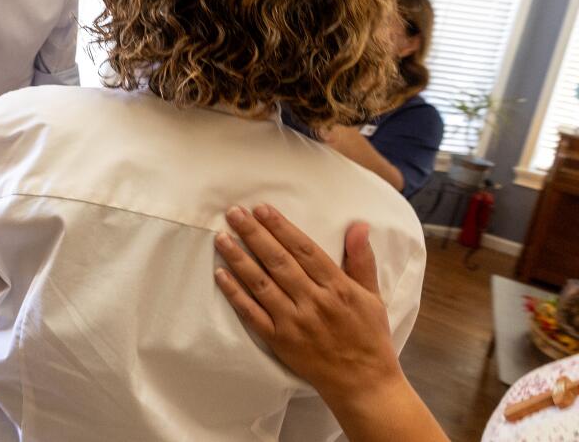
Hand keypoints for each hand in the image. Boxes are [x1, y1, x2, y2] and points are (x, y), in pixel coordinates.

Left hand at [213, 205, 400, 404]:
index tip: (262, 208)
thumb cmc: (369, 337)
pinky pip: (252, 314)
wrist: (364, 384)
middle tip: (234, 213)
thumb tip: (359, 225)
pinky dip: (235, 294)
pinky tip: (220, 275)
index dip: (281, 227)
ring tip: (222, 238)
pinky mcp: (280, 341)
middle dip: (254, 234)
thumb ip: (362, 259)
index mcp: (337, 287)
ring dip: (239, 259)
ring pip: (261, 284)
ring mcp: (294, 322)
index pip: (304, 250)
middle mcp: (313, 302)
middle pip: (278, 262)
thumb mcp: (373, 296)